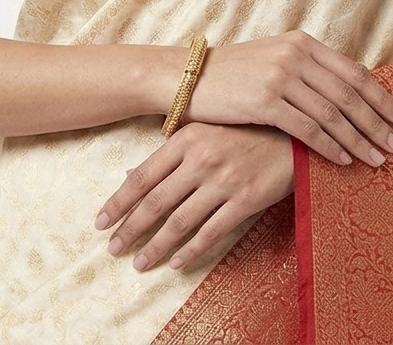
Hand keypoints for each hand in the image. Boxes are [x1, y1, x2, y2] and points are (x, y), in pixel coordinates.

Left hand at [94, 123, 292, 271]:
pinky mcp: (245, 200)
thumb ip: (168, 154)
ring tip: (140, 263)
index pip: (142, 176)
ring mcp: (223, 181)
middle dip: (130, 230)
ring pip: (179, 222)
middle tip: (113, 249)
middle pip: (155, 202)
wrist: (292, 134)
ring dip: (156, 246)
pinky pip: (211, 232)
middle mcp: (201, 159)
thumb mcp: (203, 132)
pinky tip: (176, 263)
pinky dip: (191, 251)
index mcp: (186, 139)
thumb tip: (128, 173)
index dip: (118, 202)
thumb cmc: (244, 130)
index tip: (100, 222)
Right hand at [184, 30, 392, 167]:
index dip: (381, 96)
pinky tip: (343, 161)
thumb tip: (346, 94)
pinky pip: (308, 128)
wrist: (189, 77)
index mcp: (302, 42)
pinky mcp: (265, 100)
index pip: (353, 71)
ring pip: (333, 114)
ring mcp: (281, 76)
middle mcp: (295, 54)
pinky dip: (330, 147)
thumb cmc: (233, 74)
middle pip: (349, 93)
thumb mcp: (274, 59)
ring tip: (378, 159)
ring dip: (360, 139)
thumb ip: (307, 69)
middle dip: (378, 122)